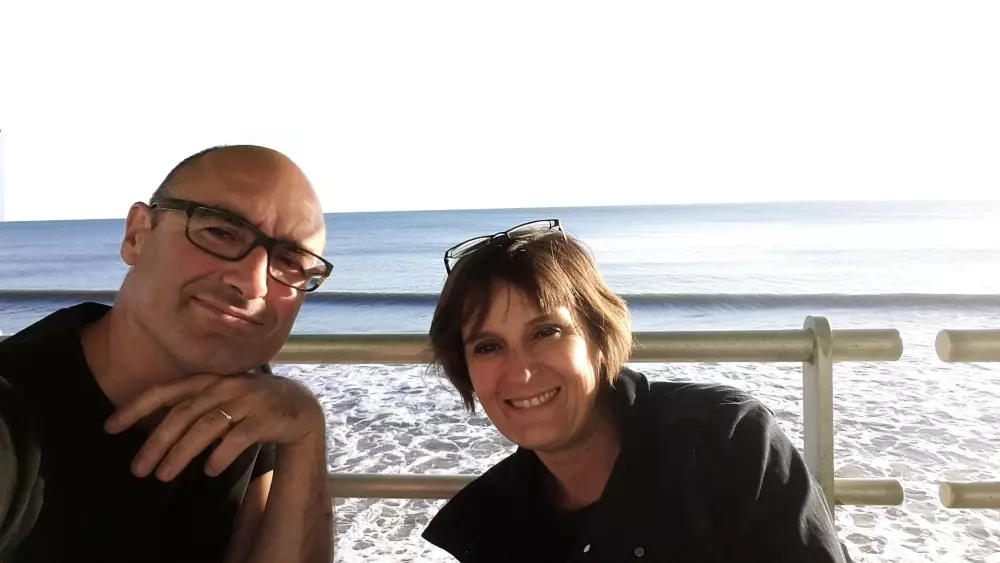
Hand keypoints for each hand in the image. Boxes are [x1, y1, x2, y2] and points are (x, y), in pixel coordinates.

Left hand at [104, 372, 324, 481]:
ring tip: (164, 476)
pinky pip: (238, 437)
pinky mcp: (266, 417)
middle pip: (183, 414)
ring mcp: (246, 400)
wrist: (300, 406)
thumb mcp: (220, 399)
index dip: (136, 407)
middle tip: (138, 469)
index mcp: (208, 380)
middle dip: (157, 442)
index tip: (110, 427)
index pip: (165, 391)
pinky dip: (221, 454)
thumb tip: (153, 432)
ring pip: (206, 426)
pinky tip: (210, 470)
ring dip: (182, 452)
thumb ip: (192, 408)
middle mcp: (225, 386)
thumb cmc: (250, 406)